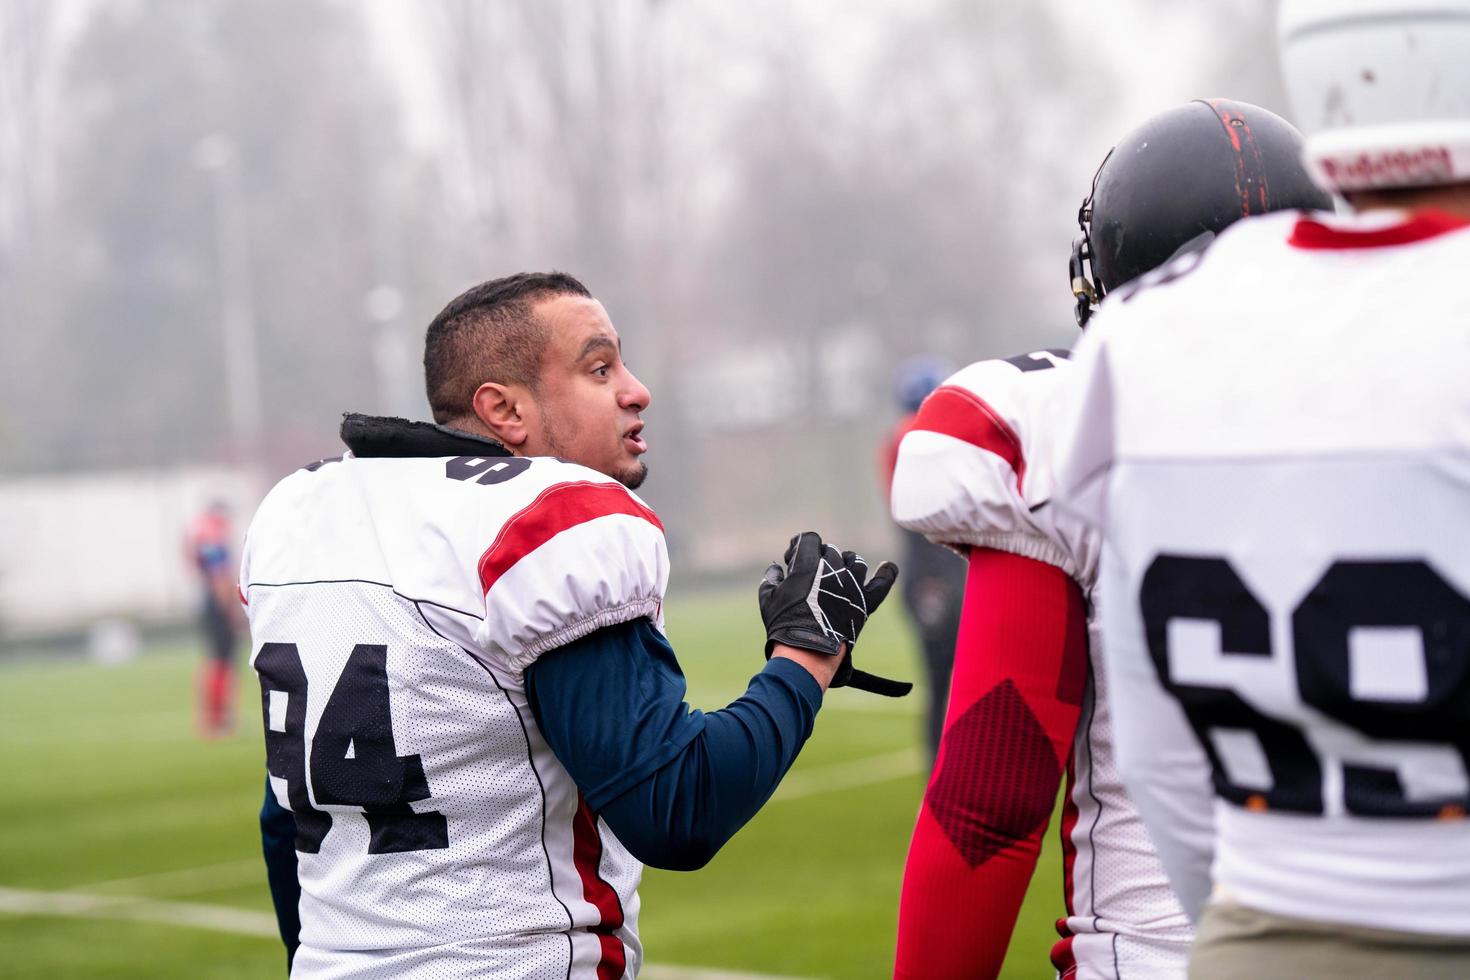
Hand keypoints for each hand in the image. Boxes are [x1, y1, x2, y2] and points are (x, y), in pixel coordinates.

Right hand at [758, 532, 910, 696]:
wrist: (808, 650)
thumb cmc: (784, 623)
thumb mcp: (768, 598)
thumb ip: (771, 578)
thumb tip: (776, 569)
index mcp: (809, 563)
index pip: (809, 539)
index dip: (799, 545)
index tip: (791, 559)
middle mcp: (834, 569)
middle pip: (830, 550)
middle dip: (818, 557)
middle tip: (810, 575)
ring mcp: (852, 585)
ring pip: (855, 561)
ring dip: (846, 561)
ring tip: (839, 570)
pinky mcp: (865, 602)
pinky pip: (882, 583)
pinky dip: (887, 573)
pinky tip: (887, 567)